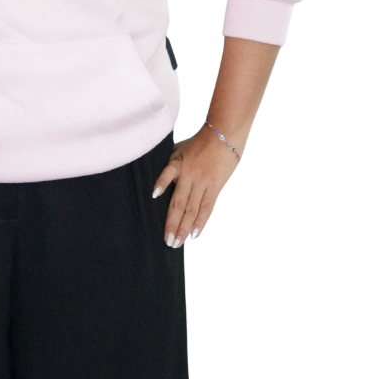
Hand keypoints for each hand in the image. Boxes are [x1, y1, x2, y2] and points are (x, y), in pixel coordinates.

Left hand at [152, 126, 240, 247]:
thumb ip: (170, 165)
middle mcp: (190, 175)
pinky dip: (202, 222)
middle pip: (180, 202)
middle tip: (168, 241)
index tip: (154, 196)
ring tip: (179, 242)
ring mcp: (203, 182)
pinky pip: (208, 207)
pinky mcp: (216, 187)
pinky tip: (196, 234)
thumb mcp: (179, 148)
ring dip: (185, 227)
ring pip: (193, 209)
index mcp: (178, 163)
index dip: (161, 184)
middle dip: (173, 223)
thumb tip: (159, 183)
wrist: (223, 135)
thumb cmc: (198, 142)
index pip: (167, 175)